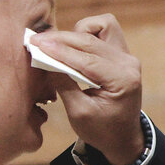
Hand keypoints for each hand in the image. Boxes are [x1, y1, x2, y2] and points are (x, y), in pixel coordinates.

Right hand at [33, 14, 145, 164]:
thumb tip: (44, 59)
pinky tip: (73, 47)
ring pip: (100, 27)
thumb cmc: (101, 130)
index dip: (59, 50)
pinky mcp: (122, 53)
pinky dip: (87, 33)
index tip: (36, 44)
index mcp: (123, 81)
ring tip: (57, 46)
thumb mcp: (79, 113)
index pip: (87, 59)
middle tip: (36, 41)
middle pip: (91, 39)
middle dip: (61, 39)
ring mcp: (127, 56)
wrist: (122, 137)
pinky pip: (105, 30)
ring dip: (76, 33)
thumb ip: (63, 84)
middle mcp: (129, 64)